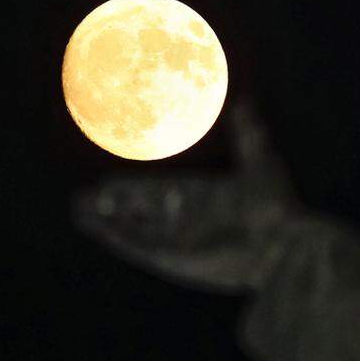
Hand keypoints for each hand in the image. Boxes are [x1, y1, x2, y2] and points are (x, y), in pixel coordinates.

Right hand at [72, 97, 299, 292]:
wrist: (281, 244)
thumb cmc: (275, 205)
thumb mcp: (261, 163)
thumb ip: (248, 135)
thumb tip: (245, 103)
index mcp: (200, 197)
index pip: (158, 191)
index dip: (135, 188)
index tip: (112, 181)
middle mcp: (185, 220)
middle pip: (140, 212)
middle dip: (114, 206)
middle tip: (88, 196)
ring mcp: (177, 240)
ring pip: (131, 229)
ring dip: (104, 220)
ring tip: (78, 207)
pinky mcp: (172, 257)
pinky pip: (134, 243)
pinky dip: (110, 232)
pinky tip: (88, 219)